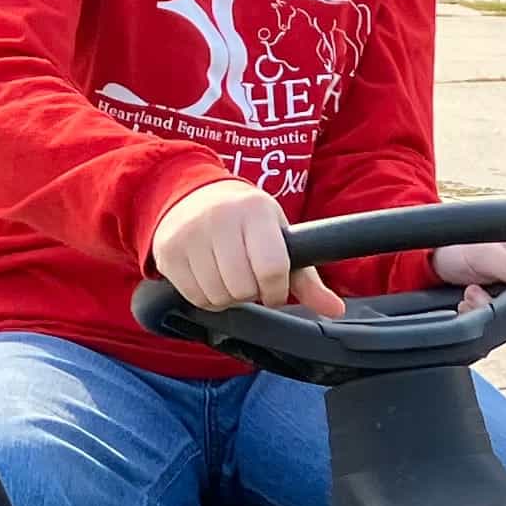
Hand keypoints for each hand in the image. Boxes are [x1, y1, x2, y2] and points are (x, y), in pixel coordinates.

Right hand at [151, 179, 344, 316]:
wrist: (191, 195)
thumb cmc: (246, 222)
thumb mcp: (278, 238)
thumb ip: (307, 279)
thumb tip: (336, 310)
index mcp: (256, 211)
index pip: (273, 268)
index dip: (276, 290)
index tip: (273, 287)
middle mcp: (220, 218)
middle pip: (244, 287)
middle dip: (251, 293)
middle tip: (248, 278)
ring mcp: (190, 233)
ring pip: (219, 296)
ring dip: (228, 297)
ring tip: (228, 276)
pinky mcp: (169, 251)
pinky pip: (195, 297)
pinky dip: (207, 298)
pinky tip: (209, 278)